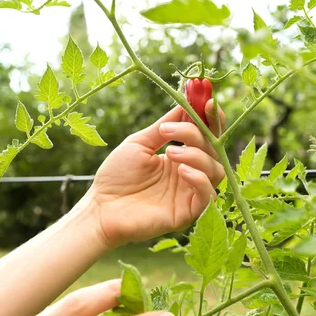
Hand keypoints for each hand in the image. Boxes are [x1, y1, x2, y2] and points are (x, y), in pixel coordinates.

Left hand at [88, 100, 225, 247]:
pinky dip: (199, 179)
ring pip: (216, 170)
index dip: (213, 119)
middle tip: (172, 130)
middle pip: (214, 150)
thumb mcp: (140, 143)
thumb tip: (185, 103)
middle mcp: (190, 173)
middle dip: (198, 134)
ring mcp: (190, 194)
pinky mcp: (188, 213)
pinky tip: (181, 170)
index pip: (207, 136)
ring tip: (170, 152)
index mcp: (181, 157)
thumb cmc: (116, 176)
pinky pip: (208, 195)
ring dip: (197, 155)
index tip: (208, 102)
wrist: (100, 207)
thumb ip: (164, 126)